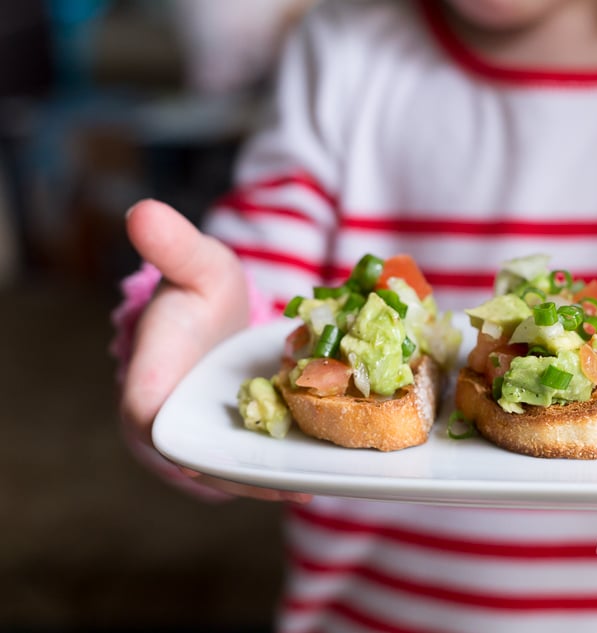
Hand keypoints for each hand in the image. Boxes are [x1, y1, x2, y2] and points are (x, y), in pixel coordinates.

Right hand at [122, 200, 311, 503]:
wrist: (215, 319)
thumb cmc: (200, 293)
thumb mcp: (195, 266)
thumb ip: (174, 246)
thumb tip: (143, 210)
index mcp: (145, 386)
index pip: (149, 420)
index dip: (181, 444)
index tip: (226, 455)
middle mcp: (166, 430)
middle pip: (201, 462)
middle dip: (249, 471)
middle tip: (302, 478)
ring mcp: (196, 449)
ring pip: (232, 473)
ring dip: (275, 477)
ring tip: (327, 477)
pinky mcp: (226, 453)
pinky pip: (252, 468)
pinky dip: (285, 471)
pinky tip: (327, 471)